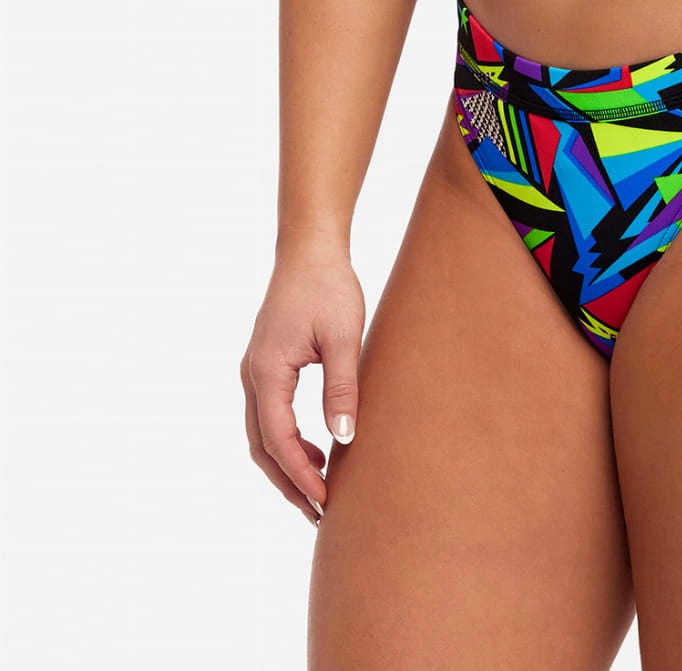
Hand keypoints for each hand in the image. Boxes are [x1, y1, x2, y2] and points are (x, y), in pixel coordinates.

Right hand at [241, 244, 364, 525]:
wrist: (310, 249)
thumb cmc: (328, 287)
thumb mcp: (343, 337)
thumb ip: (342, 388)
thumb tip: (345, 438)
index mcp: (266, 372)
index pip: (278, 440)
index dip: (300, 475)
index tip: (325, 501)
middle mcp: (253, 377)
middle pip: (262, 447)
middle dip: (289, 483)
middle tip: (320, 514)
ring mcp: (255, 372)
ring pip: (262, 435)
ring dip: (286, 466)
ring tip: (319, 491)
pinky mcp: (266, 366)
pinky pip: (269, 417)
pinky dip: (287, 442)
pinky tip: (318, 448)